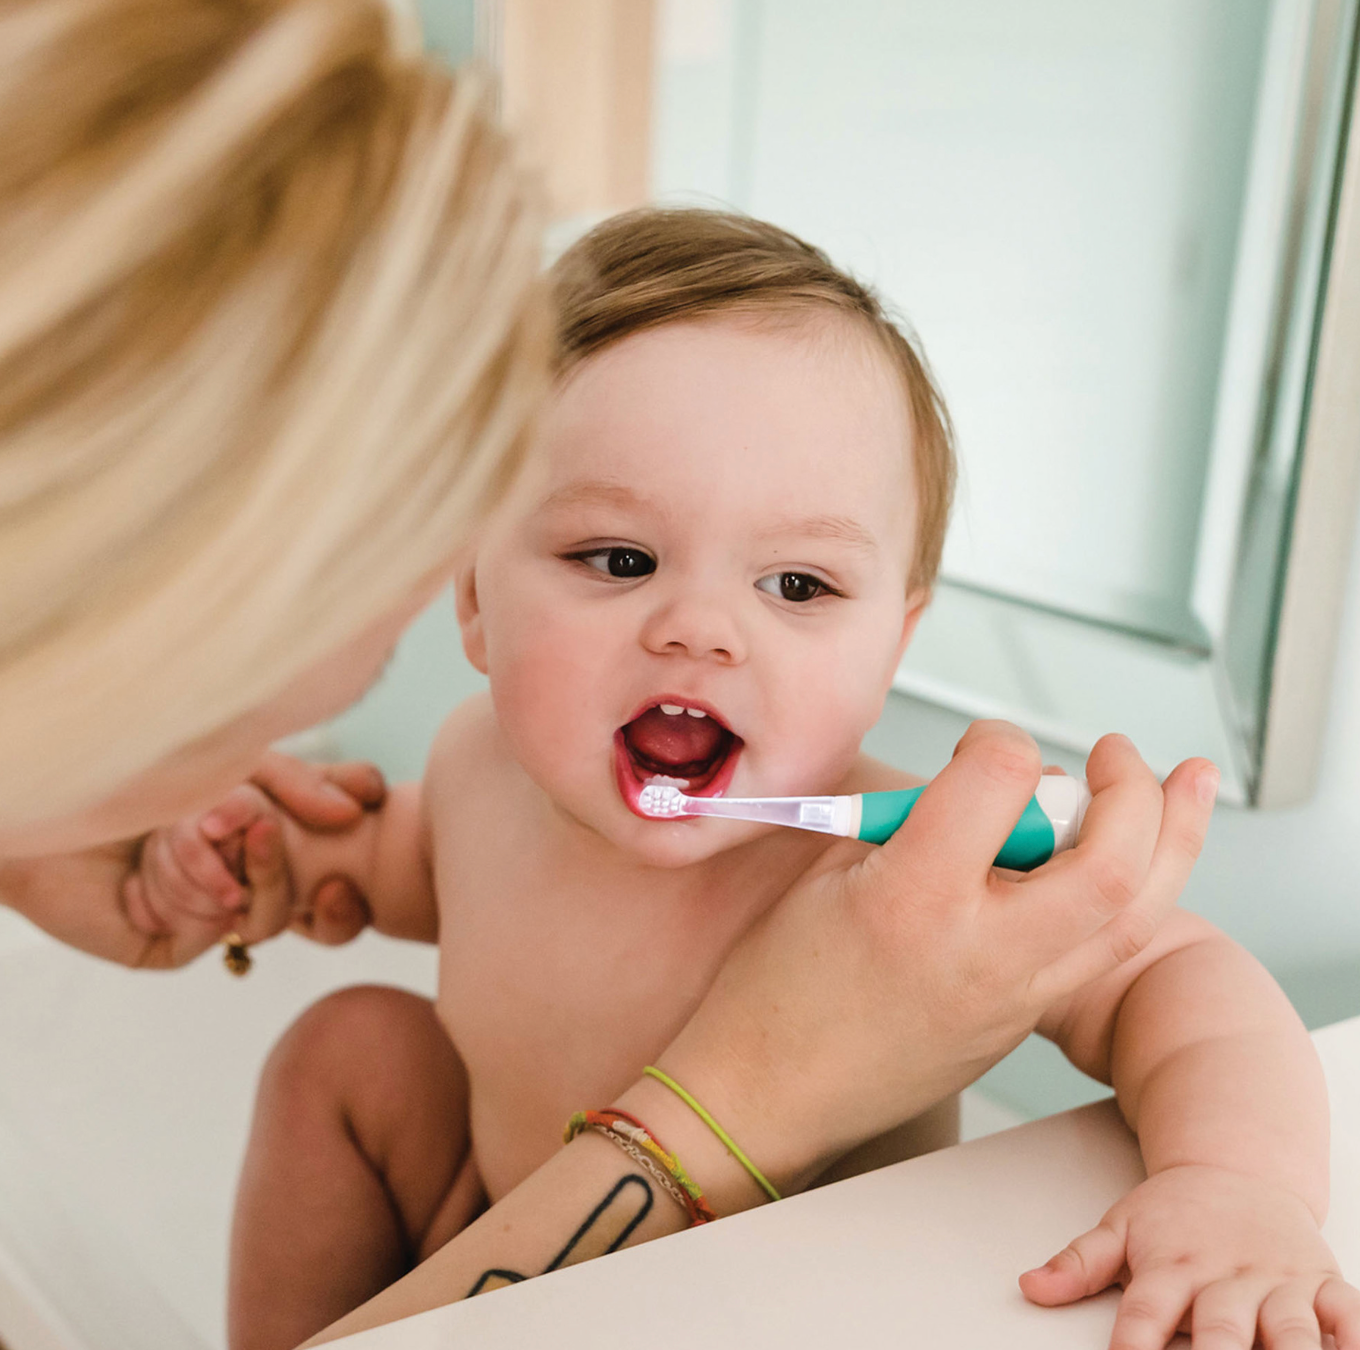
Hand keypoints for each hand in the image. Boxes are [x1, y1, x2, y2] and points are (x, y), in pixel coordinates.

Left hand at [121, 756, 383, 963]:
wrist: (42, 800)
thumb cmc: (132, 765)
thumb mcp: (230, 756)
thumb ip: (297, 779)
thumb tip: (354, 814)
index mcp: (267, 815)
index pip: (342, 824)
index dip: (360, 814)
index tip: (367, 797)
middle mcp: (248, 867)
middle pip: (328, 889)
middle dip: (293, 858)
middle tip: (260, 829)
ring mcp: (216, 908)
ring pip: (276, 913)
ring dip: (230, 865)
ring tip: (187, 832)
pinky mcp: (178, 944)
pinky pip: (221, 928)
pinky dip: (193, 889)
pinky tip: (151, 867)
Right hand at [658, 722, 1218, 1190]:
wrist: (765, 1094)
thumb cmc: (777, 984)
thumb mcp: (829, 871)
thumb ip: (915, 823)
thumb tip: (984, 791)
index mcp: (914, 897)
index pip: (1000, 781)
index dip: (999, 739)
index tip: (984, 743)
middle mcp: (980, 951)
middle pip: (1110, 861)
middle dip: (1133, 789)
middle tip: (1115, 753)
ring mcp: (1011, 999)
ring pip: (1135, 917)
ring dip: (1173, 840)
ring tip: (1188, 784)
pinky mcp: (1020, 1027)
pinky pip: (1100, 952)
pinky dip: (1128, 893)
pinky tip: (1124, 858)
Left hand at [1021, 1164, 1359, 1347]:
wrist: (1237, 1164)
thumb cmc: (1176, 1211)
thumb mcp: (1120, 1226)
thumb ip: (1077, 1263)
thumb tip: (1028, 1287)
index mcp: (1172, 1266)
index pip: (1146, 1314)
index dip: (1135, 1345)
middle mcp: (1227, 1278)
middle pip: (1220, 1332)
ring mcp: (1279, 1282)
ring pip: (1290, 1332)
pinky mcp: (1323, 1284)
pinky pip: (1348, 1315)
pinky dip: (1354, 1339)